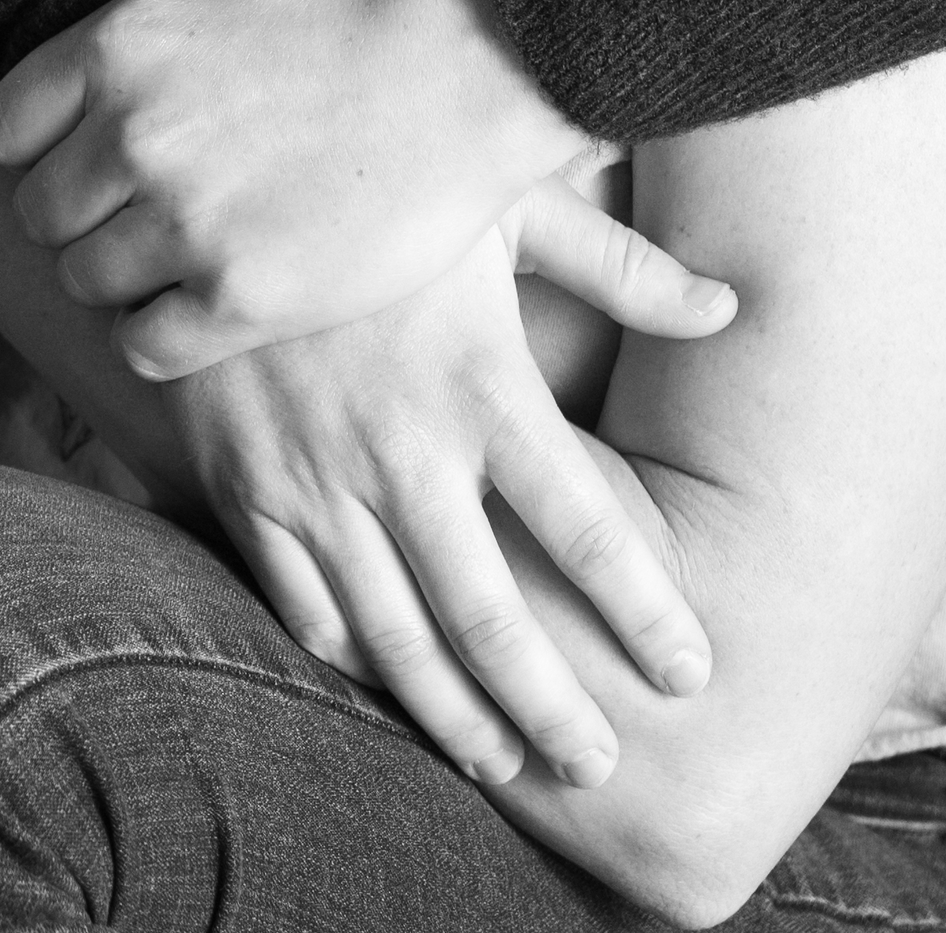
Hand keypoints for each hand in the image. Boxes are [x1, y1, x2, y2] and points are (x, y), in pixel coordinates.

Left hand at [0, 0, 599, 370]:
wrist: (481, 60)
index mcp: (118, 47)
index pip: (6, 129)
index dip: (40, 144)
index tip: (82, 149)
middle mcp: (132, 139)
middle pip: (41, 215)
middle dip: (81, 213)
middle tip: (135, 210)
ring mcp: (185, 225)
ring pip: (88, 283)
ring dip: (123, 275)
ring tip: (175, 259)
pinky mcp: (243, 300)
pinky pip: (146, 348)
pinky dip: (162, 335)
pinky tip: (203, 307)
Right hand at [176, 219, 720, 791]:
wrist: (214, 179)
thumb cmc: (386, 184)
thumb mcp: (505, 200)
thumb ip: (620, 264)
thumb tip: (731, 306)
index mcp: (483, 383)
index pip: (587, 529)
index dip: (647, 613)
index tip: (694, 674)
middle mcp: (403, 450)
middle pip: (494, 619)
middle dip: (556, 708)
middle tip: (603, 767)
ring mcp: (317, 480)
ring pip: (397, 641)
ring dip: (457, 718)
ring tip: (509, 767)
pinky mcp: (248, 490)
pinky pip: (304, 609)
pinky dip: (355, 669)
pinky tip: (393, 697)